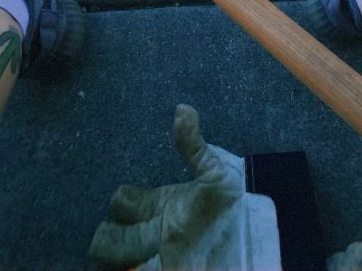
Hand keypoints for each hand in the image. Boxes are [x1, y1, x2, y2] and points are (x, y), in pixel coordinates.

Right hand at [89, 104, 279, 269]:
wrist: (252, 240)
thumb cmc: (234, 203)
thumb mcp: (216, 172)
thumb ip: (195, 146)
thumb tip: (182, 108)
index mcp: (161, 204)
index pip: (123, 202)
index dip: (121, 200)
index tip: (124, 199)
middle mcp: (154, 231)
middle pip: (113, 235)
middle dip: (108, 237)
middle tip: (114, 237)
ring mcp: (158, 256)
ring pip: (118, 256)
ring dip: (114, 254)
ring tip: (119, 249)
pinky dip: (129, 270)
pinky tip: (132, 266)